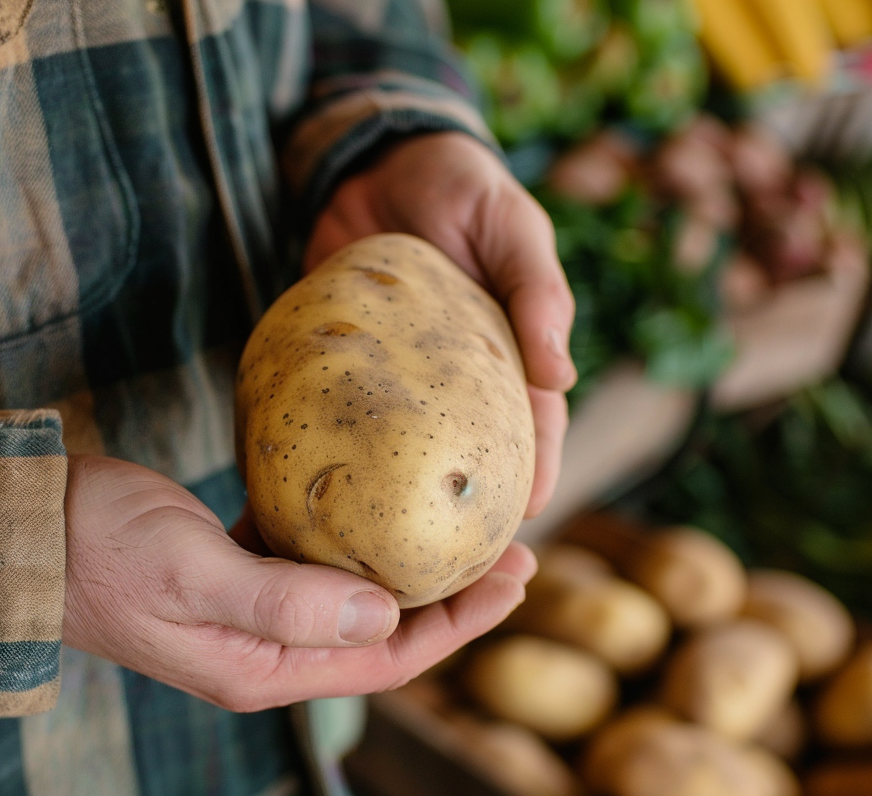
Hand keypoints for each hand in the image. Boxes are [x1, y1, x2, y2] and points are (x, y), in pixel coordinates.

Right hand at [61, 455, 533, 711]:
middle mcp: (267, 653)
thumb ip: (285, 598)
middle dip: (454, 600)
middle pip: (386, 635)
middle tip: (514, 549)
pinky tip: (383, 512)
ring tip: (465, 531)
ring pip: (358, 603)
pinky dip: (360, 547)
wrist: (20, 533)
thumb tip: (383, 612)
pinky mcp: (236, 579)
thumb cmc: (96, 546)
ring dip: (412, 573)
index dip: (460, 622)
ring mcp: (251, 618)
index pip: (389, 656)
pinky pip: (318, 571)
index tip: (516, 573)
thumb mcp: (192, 569)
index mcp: (264, 666)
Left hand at [306, 131, 575, 517]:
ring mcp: (394, 383)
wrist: (373, 159)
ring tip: (372, 551)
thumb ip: (536, 289)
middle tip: (448, 560)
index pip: (531, 431)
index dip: (531, 478)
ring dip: (389, 503)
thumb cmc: (458, 185)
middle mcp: (452, 384)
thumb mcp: (511, 225)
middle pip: (462, 460)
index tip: (522, 523)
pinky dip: (326, 453)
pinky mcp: (342, 371)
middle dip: (461, 513)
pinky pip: (336, 419)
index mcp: (507, 358)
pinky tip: (309, 493)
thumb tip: (562, 373)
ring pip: (397, 456)